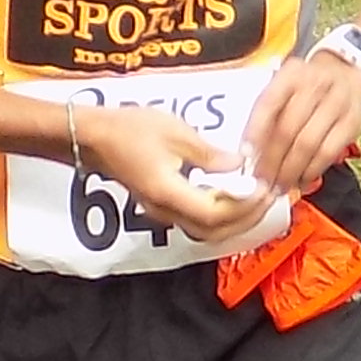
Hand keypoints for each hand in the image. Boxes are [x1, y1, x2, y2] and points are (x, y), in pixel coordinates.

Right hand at [68, 105, 282, 251]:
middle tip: (267, 196)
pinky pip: (197, 221)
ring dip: (234, 219)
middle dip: (245, 217)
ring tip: (254, 198)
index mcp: (169, 193)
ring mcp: (162, 213)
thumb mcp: (176, 132)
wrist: (92, 137)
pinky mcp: (161, 207)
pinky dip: (220, 214)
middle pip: (214, 231)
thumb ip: (210, 154)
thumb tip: (240, 164)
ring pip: (206, 231)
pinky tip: (231, 195)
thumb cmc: (129, 129)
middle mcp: (165, 211)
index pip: (217, 213)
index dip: (244, 205)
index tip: (263, 187)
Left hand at [240, 46, 360, 195]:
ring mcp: (337, 103)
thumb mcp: (284, 87)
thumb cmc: (307, 88)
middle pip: (287, 129)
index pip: (268, 104)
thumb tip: (248, 152)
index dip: (254, 132)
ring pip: (307, 144)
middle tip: (261, 181)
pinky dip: (312, 170)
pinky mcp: (352, 122)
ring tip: (279, 186)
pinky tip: (301, 180)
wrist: (346, 75)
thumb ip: (266, 114)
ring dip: (290, 171)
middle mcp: (316, 84)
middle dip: (271, 161)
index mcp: (292, 73)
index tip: (245, 155)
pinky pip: (328, 152)